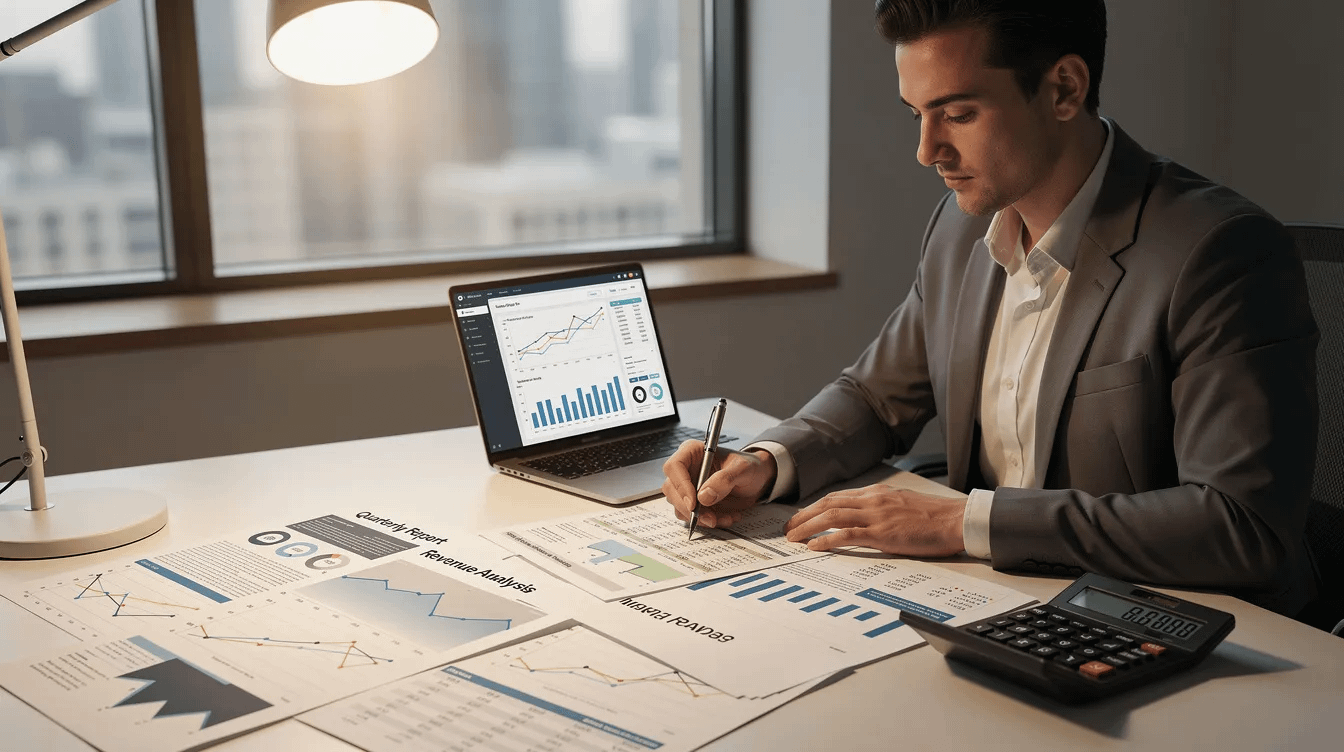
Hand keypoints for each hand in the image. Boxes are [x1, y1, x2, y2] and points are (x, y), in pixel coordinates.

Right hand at [662, 441, 775, 528]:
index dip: (680, 485)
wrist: (758, 480)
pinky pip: (692, 517)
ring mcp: (688, 487)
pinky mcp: (694, 503)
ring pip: (679, 506)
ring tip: (725, 517)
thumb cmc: (750, 467)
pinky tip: (726, 517)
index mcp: (693, 452)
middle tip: (710, 518)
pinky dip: (708, 521)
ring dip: (700, 517)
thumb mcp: (743, 469)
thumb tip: (704, 496)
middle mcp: (686, 469)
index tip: (693, 503)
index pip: (674, 467)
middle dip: (689, 508)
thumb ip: (725, 479)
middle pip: (671, 490)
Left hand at [784, 485, 966, 555]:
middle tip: (788, 529)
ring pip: (832, 516)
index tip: (801, 517)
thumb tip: (864, 518)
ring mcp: (877, 516)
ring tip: (793, 538)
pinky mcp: (883, 533)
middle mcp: (873, 500)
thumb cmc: (935, 517)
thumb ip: (882, 508)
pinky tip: (814, 546)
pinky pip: (847, 534)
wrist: (956, 520)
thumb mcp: (903, 504)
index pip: (837, 497)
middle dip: (804, 516)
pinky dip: (827, 539)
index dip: (815, 507)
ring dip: (808, 527)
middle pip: (828, 504)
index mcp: (878, 493)